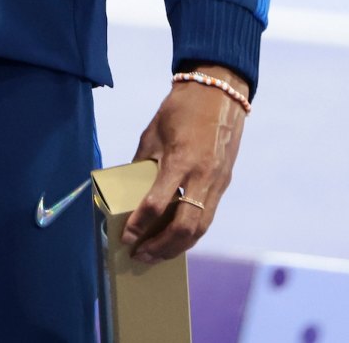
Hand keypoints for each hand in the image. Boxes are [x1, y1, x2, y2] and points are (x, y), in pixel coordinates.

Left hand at [120, 63, 247, 262]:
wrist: (218, 92)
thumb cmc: (180, 108)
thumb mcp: (153, 132)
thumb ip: (143, 162)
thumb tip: (130, 188)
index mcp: (180, 160)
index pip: (156, 204)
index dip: (139, 225)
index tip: (126, 238)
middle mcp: (201, 176)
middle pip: (183, 228)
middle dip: (160, 248)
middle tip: (140, 256)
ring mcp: (216, 182)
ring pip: (199, 229)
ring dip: (177, 247)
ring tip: (156, 254)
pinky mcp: (223, 183)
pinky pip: (208, 216)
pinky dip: (191, 233)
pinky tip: (176, 238)